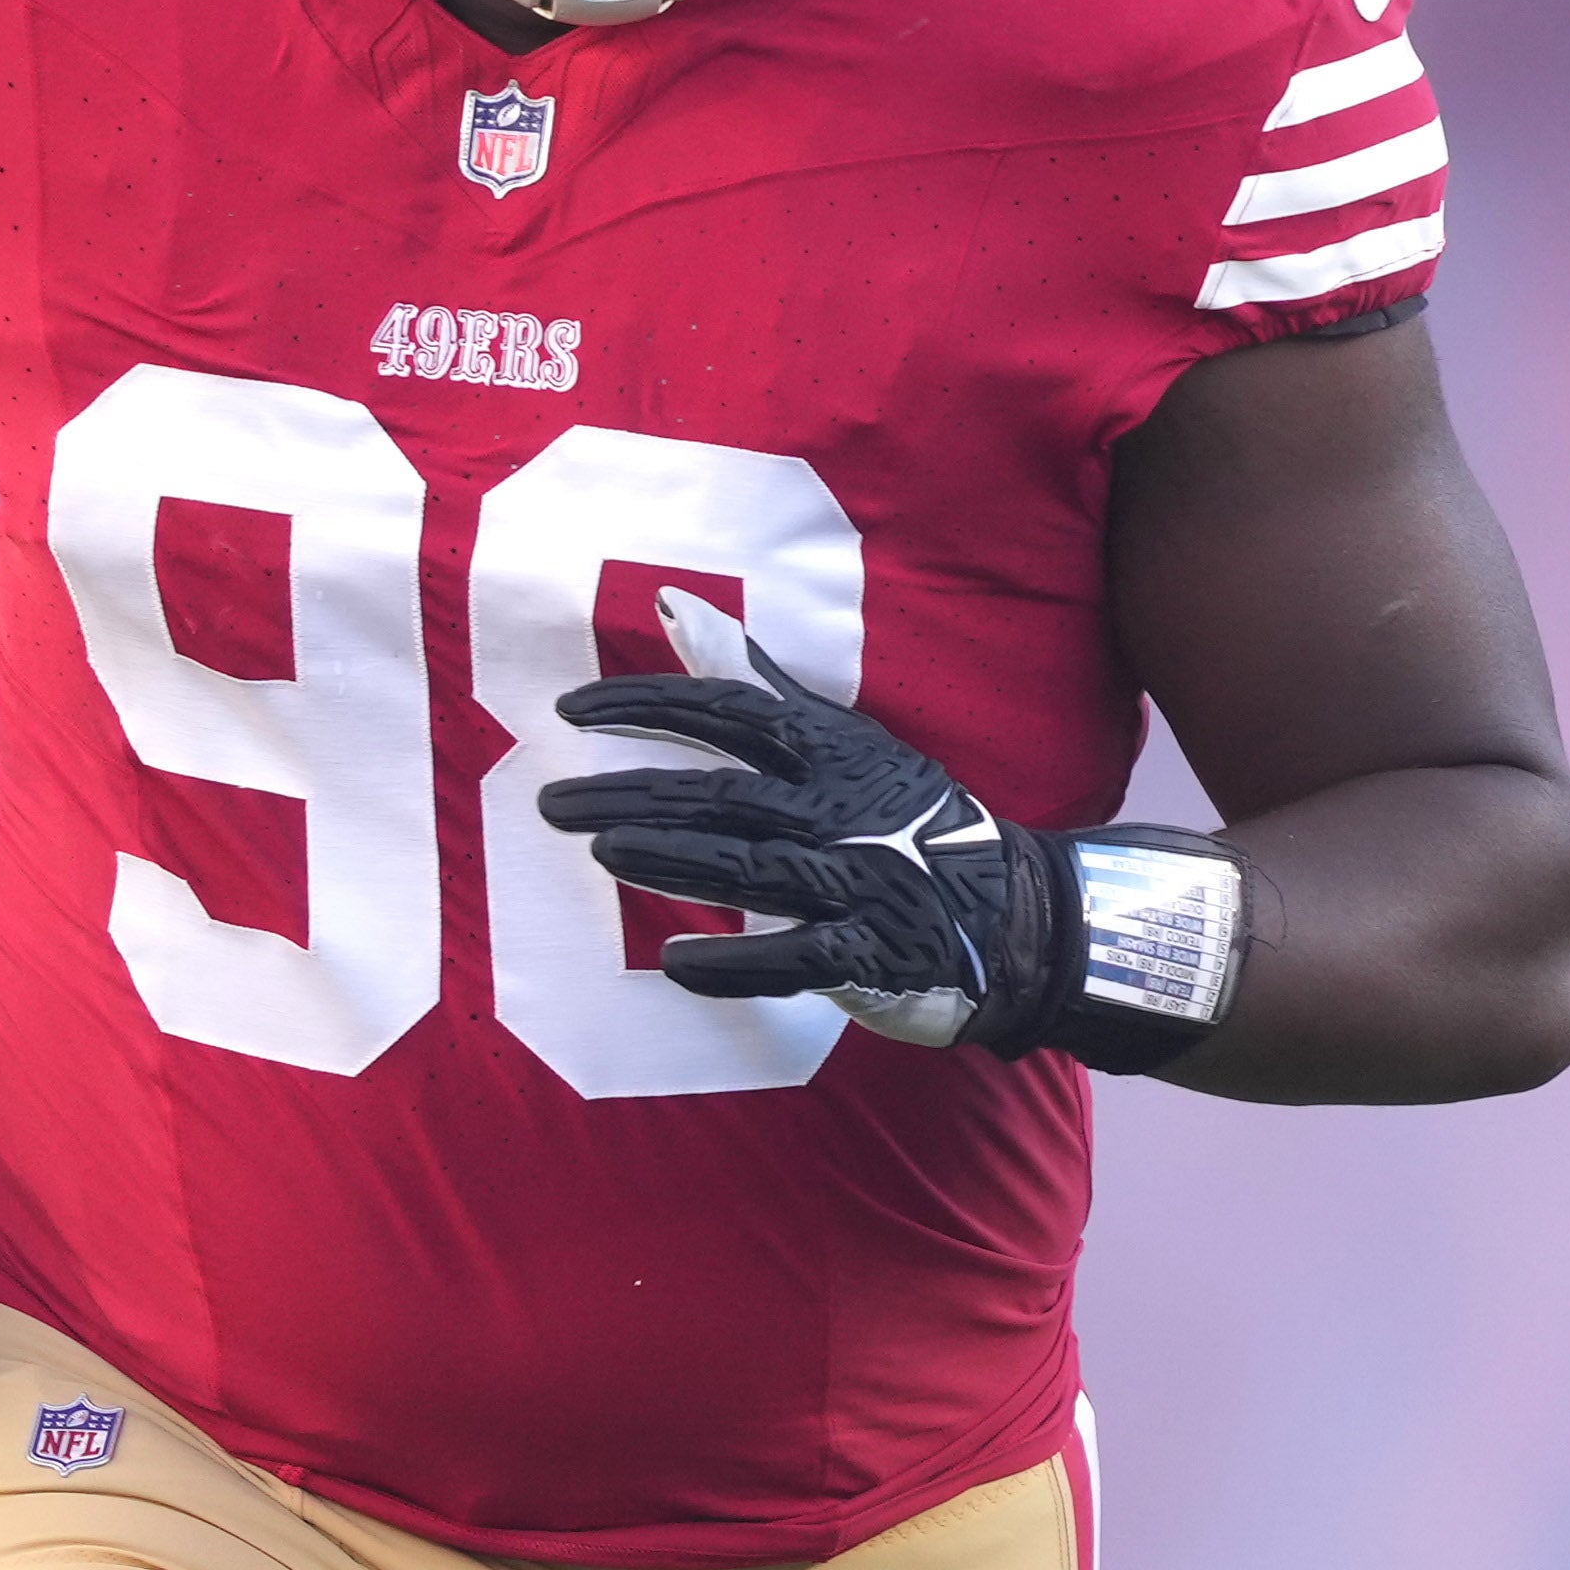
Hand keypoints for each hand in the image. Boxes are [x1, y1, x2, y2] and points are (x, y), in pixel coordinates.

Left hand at [534, 592, 1059, 1050]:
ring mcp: (857, 884)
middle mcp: (842, 810)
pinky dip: (734, 963)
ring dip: (672, 861)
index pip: (730, 711)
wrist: (1015, 914)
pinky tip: (675, 961)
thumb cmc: (909, 817)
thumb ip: (756, 681)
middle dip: (633, 795)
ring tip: (601, 851)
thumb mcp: (844, 739)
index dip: (649, 704)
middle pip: (723, 796)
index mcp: (834, 749)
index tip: (571, 710)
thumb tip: (673, 606)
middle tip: (554, 805)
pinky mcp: (868, 955)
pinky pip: (791, 959)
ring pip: (750, 868)